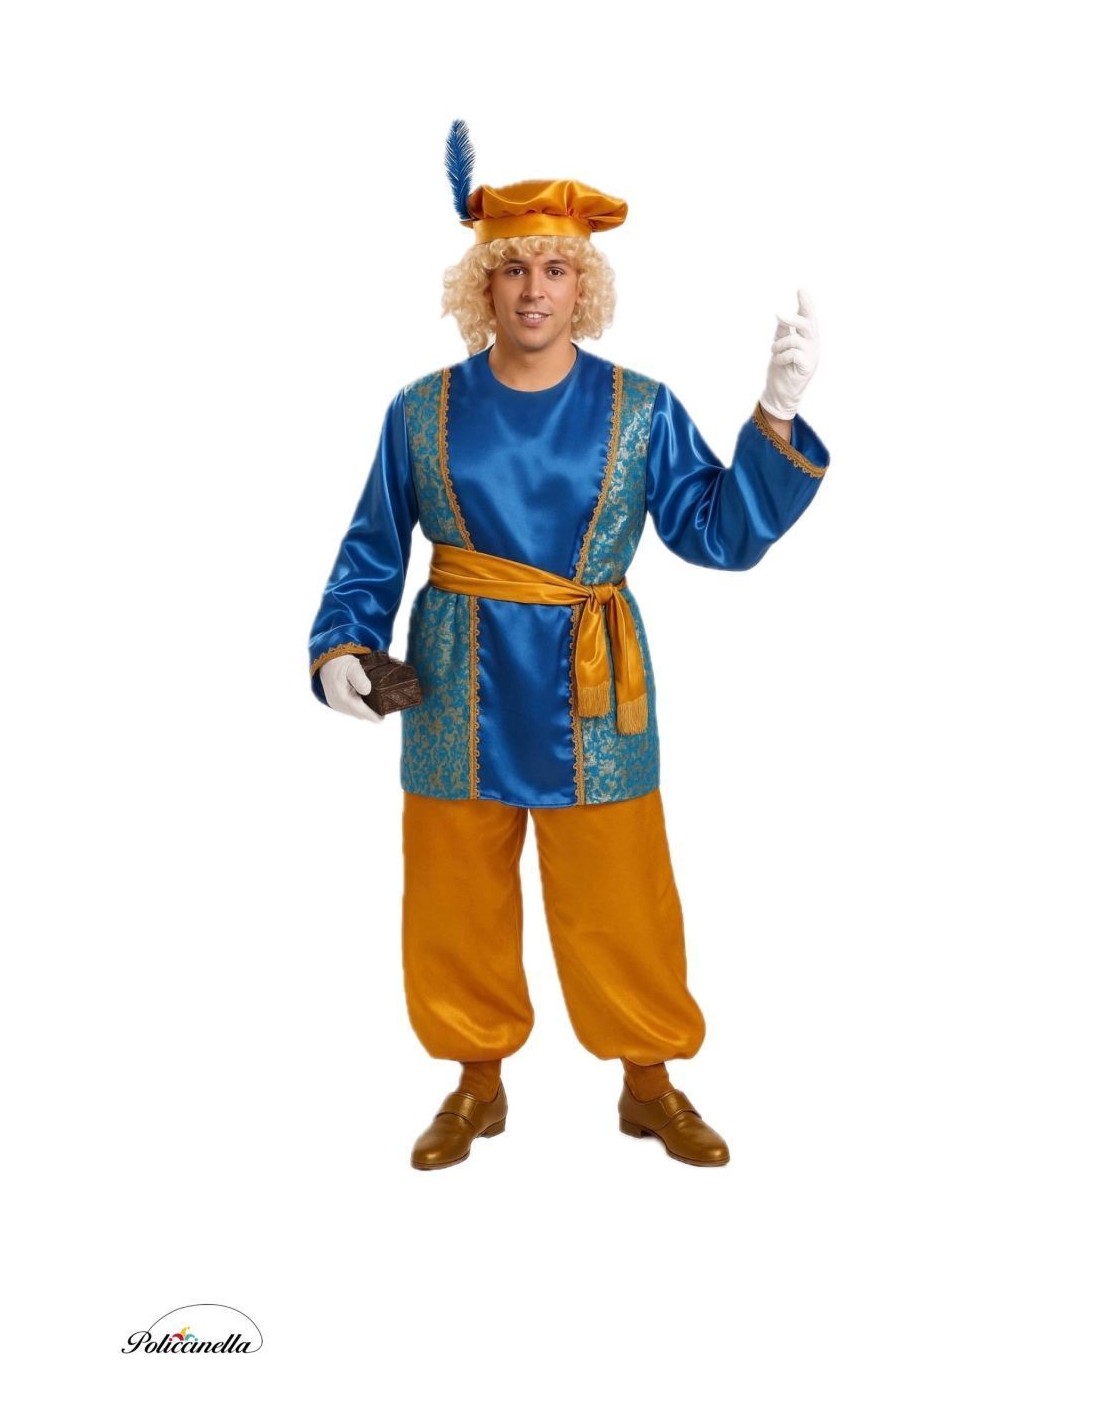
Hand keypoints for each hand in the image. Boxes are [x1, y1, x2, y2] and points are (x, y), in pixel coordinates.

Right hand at [319, 654, 382, 722]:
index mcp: (343, 698)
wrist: (326, 661)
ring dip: (366, 709)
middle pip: (361, 714)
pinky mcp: (336, 704)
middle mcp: (338, 705)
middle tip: (384, 704)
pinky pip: (351, 709)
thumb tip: (367, 691)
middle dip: (372, 711)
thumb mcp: (353, 666)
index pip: (363, 713)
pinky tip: (365, 698)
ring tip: (377, 701)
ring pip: (356, 713)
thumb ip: (360, 678)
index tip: (385, 714)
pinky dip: (359, 706)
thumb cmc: (340, 662)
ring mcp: (336, 705)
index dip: (375, 715)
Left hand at [760, 289, 819, 420]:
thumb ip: (783, 332)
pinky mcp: (807, 367)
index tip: (801, 288)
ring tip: (774, 352)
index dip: (806, 303)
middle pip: (808, 324)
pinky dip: (781, 356)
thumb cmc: (781, 369)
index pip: (809, 317)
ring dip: (779, 344)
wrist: (780, 393)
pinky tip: (778, 361)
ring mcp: (812, 356)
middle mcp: (813, 344)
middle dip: (793, 318)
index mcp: (807, 337)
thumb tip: (782, 317)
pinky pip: (794, 353)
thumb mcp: (780, 347)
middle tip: (777, 314)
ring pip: (796, 340)